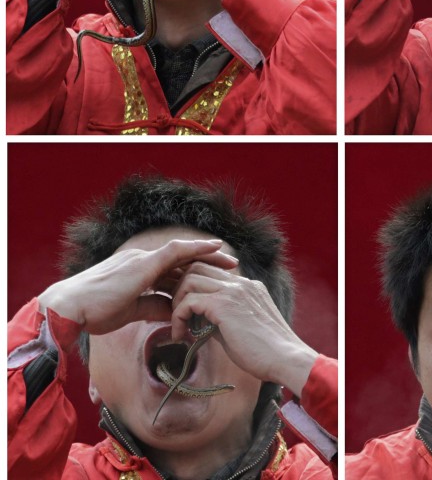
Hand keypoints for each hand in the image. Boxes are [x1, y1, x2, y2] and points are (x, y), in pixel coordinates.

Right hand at [37, 239, 236, 334]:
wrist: (69, 309)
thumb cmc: (93, 312)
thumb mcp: (130, 311)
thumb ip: (152, 307)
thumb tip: (174, 313)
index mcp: (137, 273)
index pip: (172, 270)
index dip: (194, 273)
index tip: (214, 278)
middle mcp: (142, 261)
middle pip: (182, 260)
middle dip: (207, 263)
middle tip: (232, 267)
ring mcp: (142, 260)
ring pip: (183, 253)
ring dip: (208, 256)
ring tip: (230, 262)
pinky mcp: (143, 263)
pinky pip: (176, 251)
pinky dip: (196, 248)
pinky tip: (214, 247)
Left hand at [168, 263, 317, 395]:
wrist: (285, 359)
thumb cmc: (267, 352)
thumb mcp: (242, 328)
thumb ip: (221, 318)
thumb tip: (198, 321)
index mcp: (248, 286)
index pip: (211, 270)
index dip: (192, 287)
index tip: (185, 309)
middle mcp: (241, 283)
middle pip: (197, 267)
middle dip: (179, 289)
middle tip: (177, 315)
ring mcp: (234, 291)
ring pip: (190, 279)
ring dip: (177, 302)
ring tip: (179, 326)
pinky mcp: (224, 305)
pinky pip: (189, 301)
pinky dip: (178, 317)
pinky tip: (181, 336)